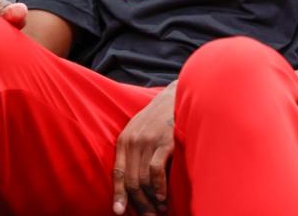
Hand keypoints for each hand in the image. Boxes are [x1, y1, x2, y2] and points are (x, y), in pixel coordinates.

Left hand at [113, 84, 177, 215]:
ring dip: (150, 199)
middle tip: (148, 215)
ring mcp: (148, 141)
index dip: (118, 195)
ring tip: (159, 209)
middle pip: (131, 181)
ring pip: (143, 180)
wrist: (180, 94)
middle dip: (139, 203)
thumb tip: (135, 179)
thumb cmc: (163, 115)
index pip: (118, 173)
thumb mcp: (142, 128)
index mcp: (125, 139)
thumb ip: (135, 149)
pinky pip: (155, 171)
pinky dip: (158, 188)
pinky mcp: (164, 141)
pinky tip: (163, 197)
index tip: (119, 212)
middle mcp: (133, 140)